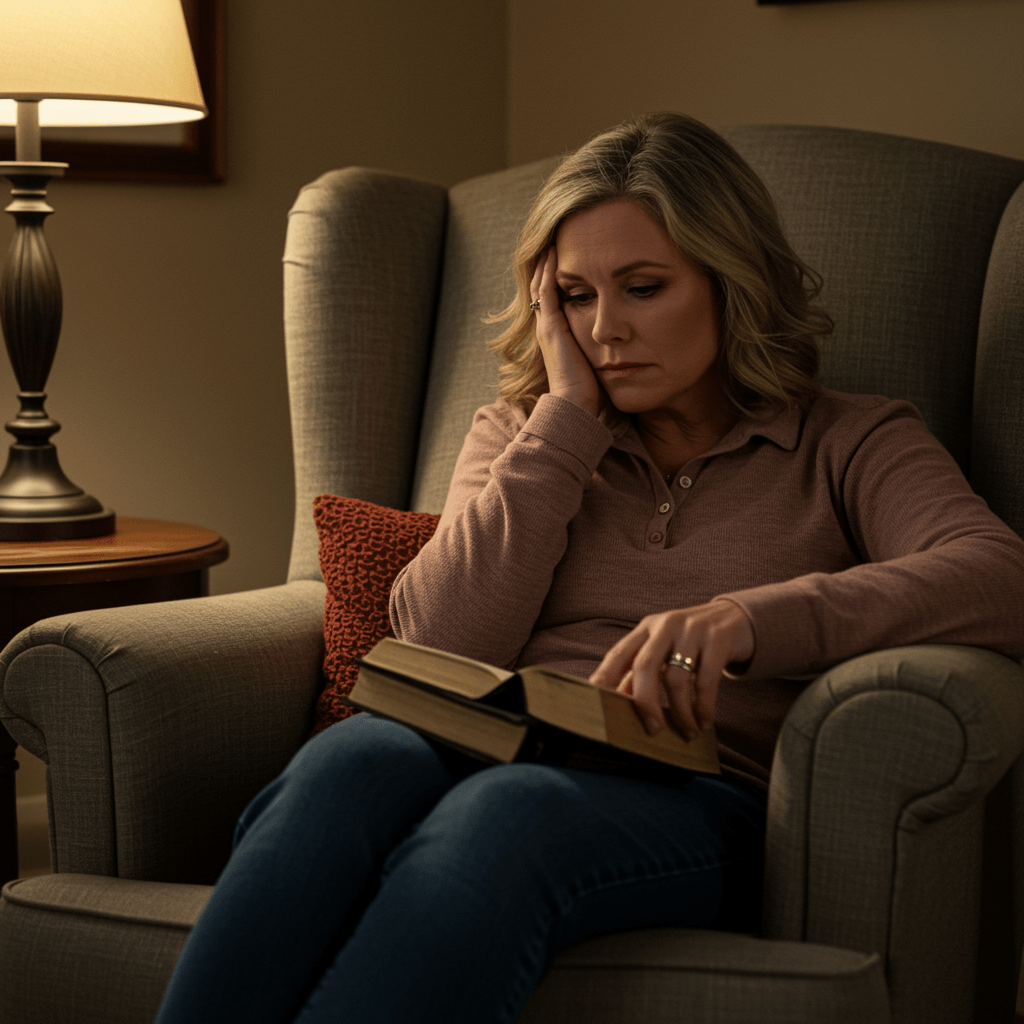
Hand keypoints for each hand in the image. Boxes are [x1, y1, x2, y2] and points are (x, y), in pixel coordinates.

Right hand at [530, 248, 605, 416]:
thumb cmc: (591, 393)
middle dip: (550, 266)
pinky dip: (548, 271)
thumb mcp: (599, 363)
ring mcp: (546, 326)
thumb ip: (606, 348)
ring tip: (554, 239)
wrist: (577, 405)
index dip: (558, 279)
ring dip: (547, 263)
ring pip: (541, 286)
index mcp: (558, 336)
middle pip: (543, 289)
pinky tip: (554, 252)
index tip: (571, 260)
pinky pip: (545, 291)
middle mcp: (548, 329)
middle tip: (557, 241)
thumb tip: (627, 341)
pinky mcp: (550, 326)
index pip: (554, 300)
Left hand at [588, 600, 754, 739]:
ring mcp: (692, 630)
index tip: (595, 703)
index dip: (604, 678)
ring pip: (677, 677)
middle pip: (645, 666)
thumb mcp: (665, 649)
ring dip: (681, 713)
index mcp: (646, 628)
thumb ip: (642, 672)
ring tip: (688, 732)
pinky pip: (706, 680)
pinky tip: (705, 722)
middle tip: (653, 730)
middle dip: (645, 702)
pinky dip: (704, 707)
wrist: (736, 619)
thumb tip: (618, 704)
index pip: (618, 654)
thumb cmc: (692, 642)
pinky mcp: (718, 638)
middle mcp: (665, 625)